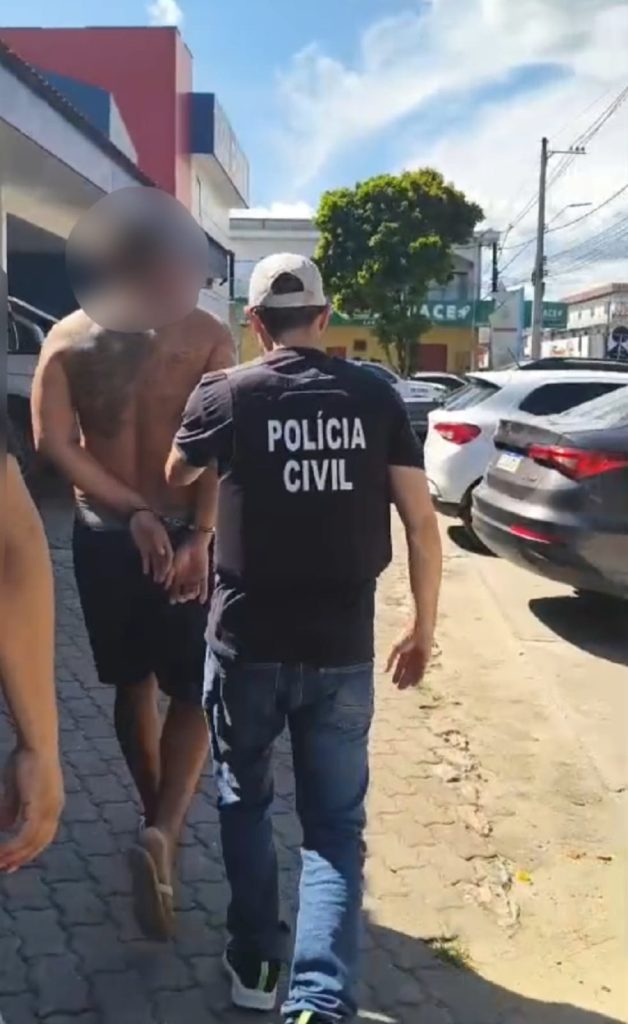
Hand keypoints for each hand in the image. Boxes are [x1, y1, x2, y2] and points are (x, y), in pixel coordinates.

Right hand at [0, 747, 63, 871]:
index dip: (29, 849)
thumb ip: (12, 807)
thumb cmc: (25, 759)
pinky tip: (2, 852)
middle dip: (22, 857)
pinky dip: (14, 846)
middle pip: (40, 842)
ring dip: (15, 855)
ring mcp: (50, 810)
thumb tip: (5, 825)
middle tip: (4, 868)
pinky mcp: (41, 808)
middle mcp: (55, 810)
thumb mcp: (17, 788)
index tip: (13, 860)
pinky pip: (26, 835)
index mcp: (52, 805)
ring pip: (32, 842)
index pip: (43, 834)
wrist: (35, 744)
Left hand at [129, 509, 173, 583]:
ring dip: (156, 571)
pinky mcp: (144, 548)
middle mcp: (160, 547)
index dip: (169, 566)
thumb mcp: (154, 530)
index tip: (169, 575)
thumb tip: (163, 552)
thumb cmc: (148, 520)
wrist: (138, 515)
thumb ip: (159, 541)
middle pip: (163, 562)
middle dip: (164, 572)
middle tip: (163, 583)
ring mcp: (151, 548)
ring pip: (155, 562)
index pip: (169, 557)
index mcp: (165, 542)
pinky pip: (146, 559)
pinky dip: (146, 565)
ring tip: (156, 580)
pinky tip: (145, 572)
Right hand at [168, 534, 210, 604]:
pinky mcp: (203, 576)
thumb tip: (165, 586)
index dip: (173, 597)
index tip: (172, 601)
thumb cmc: (182, 552)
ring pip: (193, 592)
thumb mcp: (173, 563)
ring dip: (191, 596)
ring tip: (190, 594)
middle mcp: (186, 580)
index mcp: (178, 577)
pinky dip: (204, 594)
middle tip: (181, 598)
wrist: (195, 545)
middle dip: (182, 598)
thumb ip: (169, 574)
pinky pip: (204, 587)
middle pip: (184, 594)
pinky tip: (202, 600)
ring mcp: (195, 579)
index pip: (174, 590)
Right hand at [386, 621, 433, 689]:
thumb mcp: (395, 649)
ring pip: (414, 672)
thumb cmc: (406, 636)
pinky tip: (414, 684)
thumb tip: (384, 671)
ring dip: (410, 680)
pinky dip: (418, 678)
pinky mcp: (426, 659)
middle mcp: (411, 656)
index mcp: (403, 652)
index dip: (396, 674)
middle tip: (399, 689)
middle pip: (406, 671)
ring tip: (405, 688)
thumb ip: (390, 660)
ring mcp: (418, 658)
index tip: (393, 682)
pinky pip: (421, 671)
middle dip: (403, 679)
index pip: (399, 666)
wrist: (420, 630)